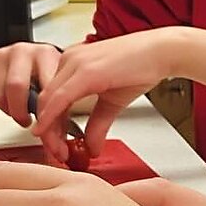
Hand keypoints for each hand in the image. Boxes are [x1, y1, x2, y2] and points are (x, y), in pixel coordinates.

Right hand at [0, 43, 62, 127]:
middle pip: (14, 87)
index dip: (42, 115)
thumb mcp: (61, 93)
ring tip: (18, 108)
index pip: (43, 88)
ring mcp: (3, 54)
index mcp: (46, 55)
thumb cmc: (50, 74)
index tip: (41, 128)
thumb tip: (54, 146)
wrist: (38, 59)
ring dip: (7, 109)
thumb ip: (58, 120)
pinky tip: (7, 98)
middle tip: (26, 120)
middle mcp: (24, 51)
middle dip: (19, 112)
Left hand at [35, 31, 181, 161]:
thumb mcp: (113, 102)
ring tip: (57, 150)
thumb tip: (92, 147)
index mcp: (72, 64)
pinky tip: (49, 133)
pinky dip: (51, 117)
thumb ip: (98, 124)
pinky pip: (60, 97)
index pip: (49, 99)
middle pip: (44, 101)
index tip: (55, 145)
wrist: (162, 52)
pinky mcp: (85, 71)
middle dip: (47, 131)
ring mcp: (75, 63)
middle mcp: (69, 60)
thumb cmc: (142, 66)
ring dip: (49, 130)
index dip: (49, 126)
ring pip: (47, 101)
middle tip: (54, 153)